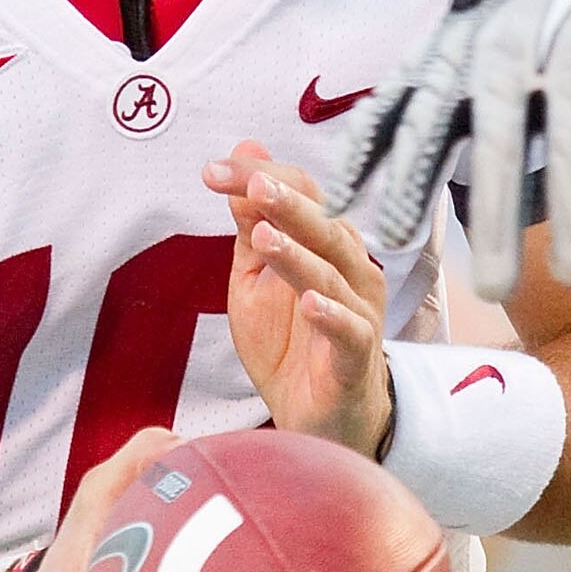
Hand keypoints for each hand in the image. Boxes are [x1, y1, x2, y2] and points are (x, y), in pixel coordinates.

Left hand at [203, 141, 391, 455]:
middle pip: (322, 226)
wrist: (322, 418)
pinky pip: (350, 331)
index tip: (213, 171)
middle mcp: (348, 270)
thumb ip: (251, 222)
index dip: (260, 179)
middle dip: (286, 203)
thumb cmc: (291, 345)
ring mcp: (357, 312)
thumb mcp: (255, 278)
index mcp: (323, 245)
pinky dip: (332, 315)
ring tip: (264, 237)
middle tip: (250, 186)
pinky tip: (311, 302)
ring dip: (298, 254)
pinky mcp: (356, 357)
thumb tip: (244, 153)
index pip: (301, 196)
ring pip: (332, 274)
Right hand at [340, 0, 570, 300]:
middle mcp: (514, 56)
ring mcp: (459, 54)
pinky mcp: (421, 58)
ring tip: (398, 241)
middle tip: (495, 288)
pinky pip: (386, 103)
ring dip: (409, 178)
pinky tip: (341, 197)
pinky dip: (363, 146)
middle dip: (493, 214)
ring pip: (429, 119)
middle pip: (500, 142)